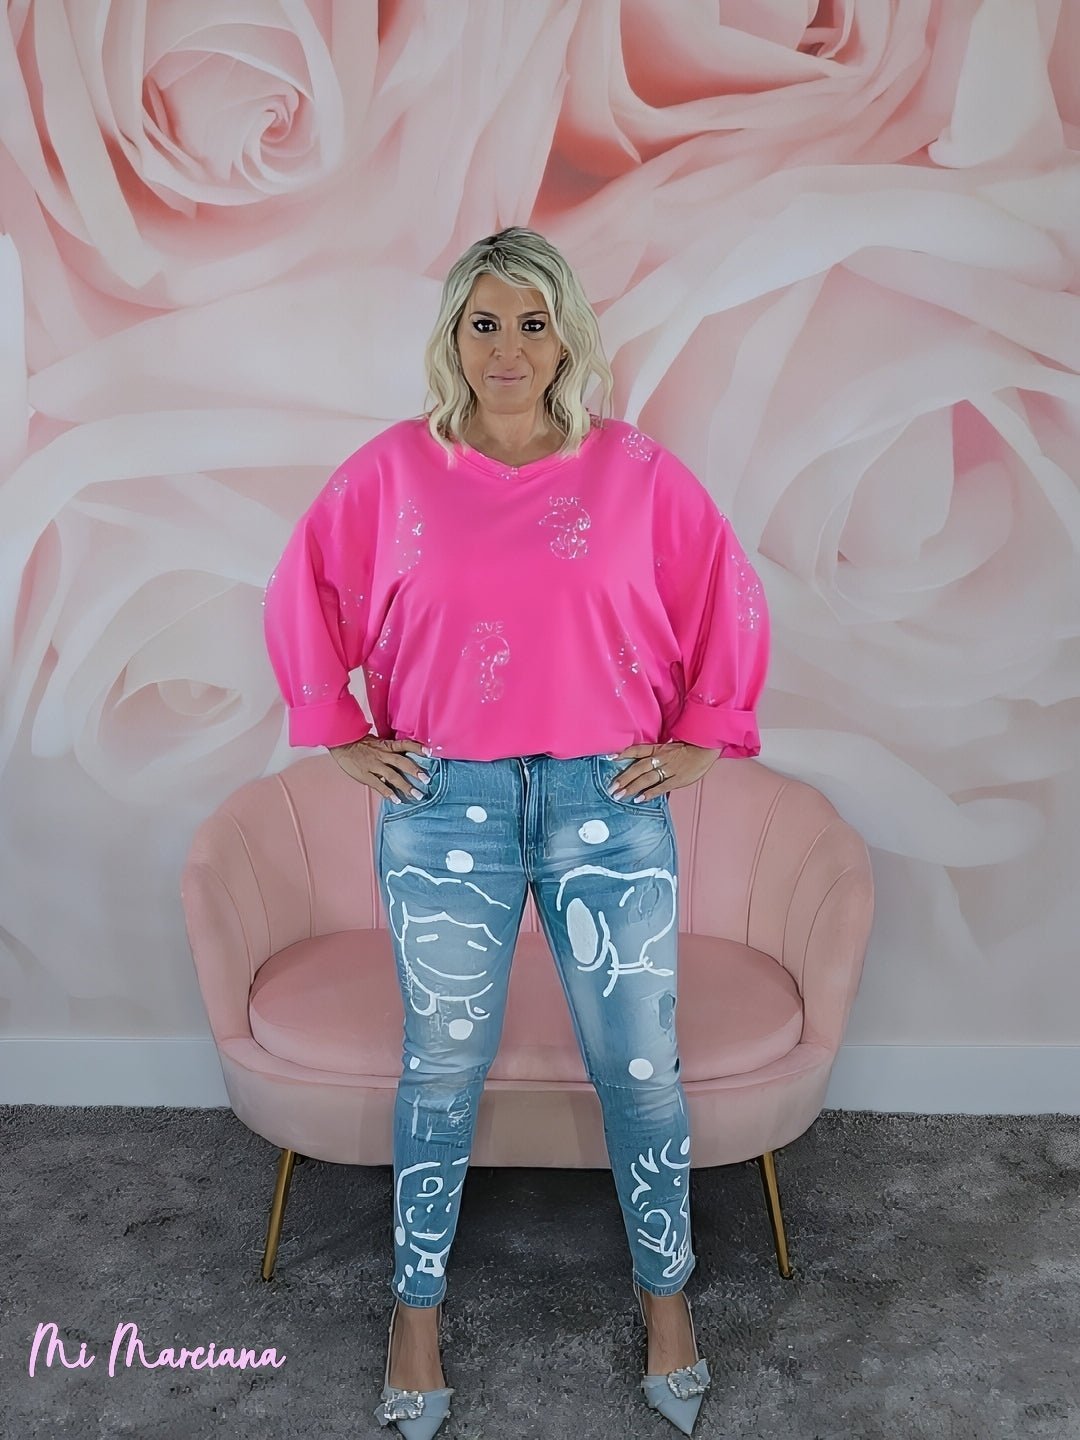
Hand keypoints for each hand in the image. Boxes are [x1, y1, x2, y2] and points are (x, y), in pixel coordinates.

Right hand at [327, 735, 429, 803]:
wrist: (342, 742)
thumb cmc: (360, 743)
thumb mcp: (377, 742)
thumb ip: (390, 749)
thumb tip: (405, 756)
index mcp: (386, 745)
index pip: (405, 744)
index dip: (417, 748)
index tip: (430, 752)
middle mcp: (383, 755)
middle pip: (402, 762)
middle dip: (415, 771)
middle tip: (427, 780)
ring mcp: (374, 765)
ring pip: (393, 776)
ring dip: (406, 786)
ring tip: (417, 795)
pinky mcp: (365, 775)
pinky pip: (379, 785)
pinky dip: (388, 793)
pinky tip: (397, 800)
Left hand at [609, 741, 723, 801]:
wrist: (706, 747)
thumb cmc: (689, 748)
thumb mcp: (670, 746)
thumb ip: (656, 753)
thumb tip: (643, 762)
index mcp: (658, 749)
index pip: (637, 750)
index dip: (624, 753)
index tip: (610, 758)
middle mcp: (661, 758)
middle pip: (638, 768)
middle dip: (624, 778)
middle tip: (612, 788)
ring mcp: (669, 769)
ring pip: (646, 778)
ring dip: (632, 787)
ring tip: (620, 795)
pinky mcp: (677, 779)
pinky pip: (661, 787)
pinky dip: (649, 793)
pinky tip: (639, 799)